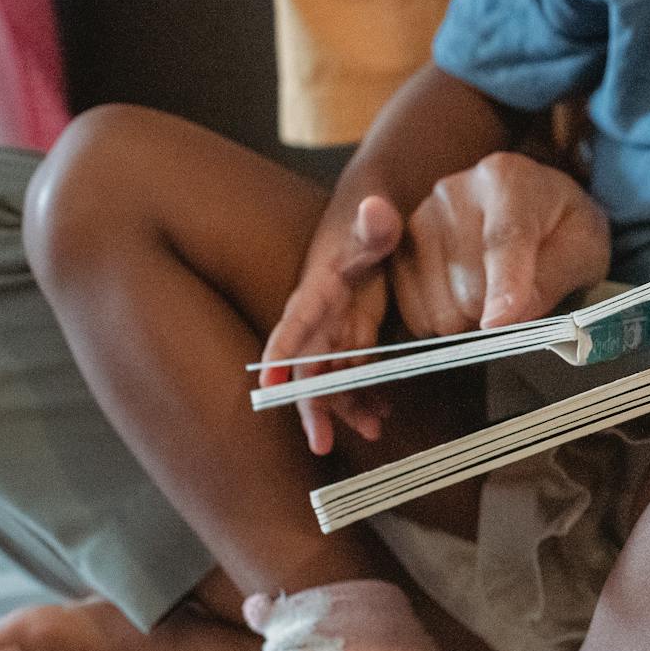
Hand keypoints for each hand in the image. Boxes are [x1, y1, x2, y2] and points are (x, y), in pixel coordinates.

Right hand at [260, 195, 400, 455]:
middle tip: (321, 442)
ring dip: (346, 408)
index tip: (267, 382)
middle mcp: (320, 318)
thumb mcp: (373, 224)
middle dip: (311, 406)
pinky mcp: (354, 339)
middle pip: (307, 367)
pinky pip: (354, 375)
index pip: (294, 324)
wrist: (375, 224)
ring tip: (372, 430)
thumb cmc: (369, 225)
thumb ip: (374, 223)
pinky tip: (382, 415)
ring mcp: (336, 331)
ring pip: (332, 380)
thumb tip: (374, 208)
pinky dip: (366, 396)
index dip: (280, 353)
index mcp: (317, 292)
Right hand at [390, 151, 610, 338]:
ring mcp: (419, 220)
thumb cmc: (564, 228)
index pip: (503, 239)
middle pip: (468, 286)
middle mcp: (453, 192)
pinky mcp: (398, 252)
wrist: (534, 208)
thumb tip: (508, 317)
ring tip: (495, 293)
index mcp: (508, 179)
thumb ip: (554, 277)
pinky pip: (417, 314)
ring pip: (439, 308)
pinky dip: (446, 320)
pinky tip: (468, 296)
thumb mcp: (585, 248)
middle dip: (498, 312)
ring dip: (471, 320)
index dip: (503, 287)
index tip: (499, 323)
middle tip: (522, 299)